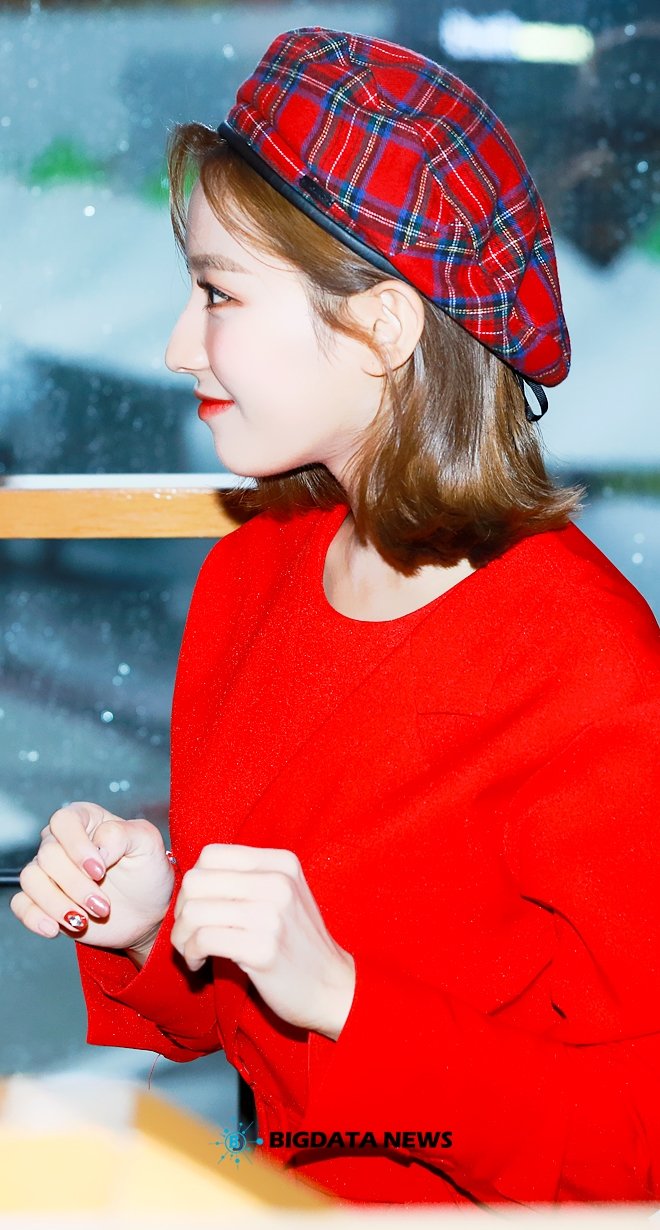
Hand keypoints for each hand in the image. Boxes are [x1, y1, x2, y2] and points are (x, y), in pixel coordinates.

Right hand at [10, 801, 174, 952]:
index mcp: (86, 820)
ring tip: (83, 921)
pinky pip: (21, 904)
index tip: (100, 871)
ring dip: (56, 903)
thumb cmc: (147, 872)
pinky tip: (54, 929)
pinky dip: (34, 917)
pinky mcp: (42, 899)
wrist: (147, 913)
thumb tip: (97, 847)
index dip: (77, 846)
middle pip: (48, 855)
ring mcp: (50, 871)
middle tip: (102, 906)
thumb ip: (124, 833)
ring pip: (31, 879)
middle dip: (75, 885)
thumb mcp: (147, 845)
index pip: (64, 821)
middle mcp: (62, 842)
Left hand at [171, 844, 355, 1040]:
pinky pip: (203, 940)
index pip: (211, 854)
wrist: (332, 988)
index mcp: (281, 862)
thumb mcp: (284, 895)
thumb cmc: (297, 943)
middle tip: (188, 934)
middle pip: (196, 881)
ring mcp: (270, 915)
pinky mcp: (261, 950)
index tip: (197, 907)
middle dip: (181, 910)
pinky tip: (200, 963)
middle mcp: (277, 882)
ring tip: (192, 951)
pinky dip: (191, 953)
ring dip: (182, 937)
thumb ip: (247, 879)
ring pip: (194, 911)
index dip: (194, 883)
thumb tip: (192, 881)